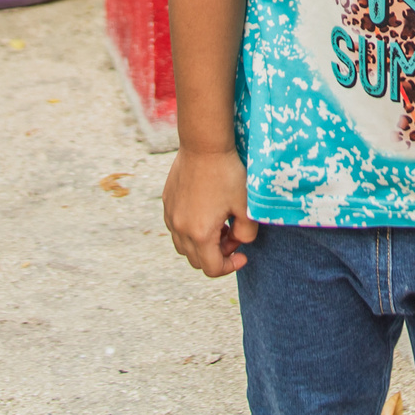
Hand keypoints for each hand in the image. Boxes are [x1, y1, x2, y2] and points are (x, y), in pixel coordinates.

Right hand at [163, 148, 257, 276]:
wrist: (204, 145)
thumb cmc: (227, 174)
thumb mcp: (245, 206)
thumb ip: (247, 233)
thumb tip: (239, 242)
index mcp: (200, 234)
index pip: (212, 269)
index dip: (230, 267)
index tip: (242, 256)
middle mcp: (180, 229)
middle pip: (197, 261)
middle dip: (217, 255)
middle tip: (233, 235)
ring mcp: (171, 216)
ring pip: (184, 247)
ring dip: (202, 244)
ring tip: (219, 224)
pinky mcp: (167, 203)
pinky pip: (176, 228)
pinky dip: (190, 230)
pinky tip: (206, 211)